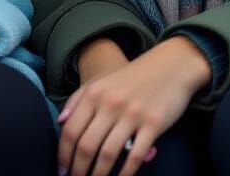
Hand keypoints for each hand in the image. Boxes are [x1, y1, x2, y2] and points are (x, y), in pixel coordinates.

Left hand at [58, 37, 211, 175]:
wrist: (169, 65)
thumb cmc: (132, 78)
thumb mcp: (102, 81)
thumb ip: (78, 99)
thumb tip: (60, 122)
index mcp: (94, 93)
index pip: (71, 130)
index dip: (63, 155)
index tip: (61, 170)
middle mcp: (110, 103)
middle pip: (86, 146)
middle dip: (78, 171)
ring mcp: (132, 114)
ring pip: (108, 155)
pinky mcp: (153, 124)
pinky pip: (135, 156)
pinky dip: (125, 173)